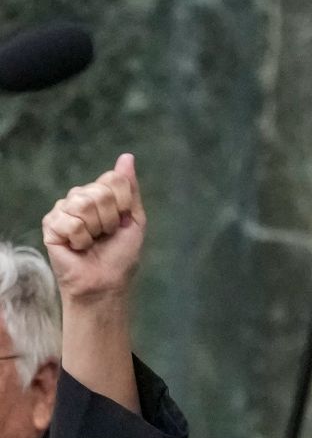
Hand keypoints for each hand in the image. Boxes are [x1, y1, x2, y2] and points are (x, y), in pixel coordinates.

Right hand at [42, 153, 146, 303]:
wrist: (106, 281)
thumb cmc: (121, 253)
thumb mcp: (135, 218)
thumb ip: (129, 188)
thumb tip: (127, 156)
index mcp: (101, 194)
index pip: (112, 178)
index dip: (123, 202)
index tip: (123, 221)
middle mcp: (80, 197)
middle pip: (98, 192)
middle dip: (110, 218)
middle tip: (106, 234)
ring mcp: (64, 210)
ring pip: (82, 204)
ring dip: (95, 228)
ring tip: (93, 240)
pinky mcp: (50, 225)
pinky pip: (69, 222)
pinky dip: (80, 239)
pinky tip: (78, 247)